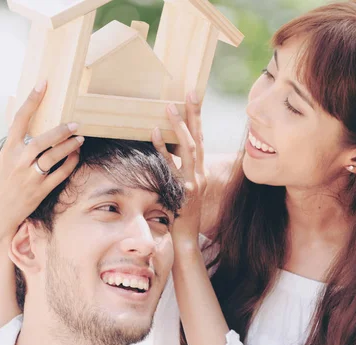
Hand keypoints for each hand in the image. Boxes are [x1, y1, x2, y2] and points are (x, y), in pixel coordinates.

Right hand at [0, 82, 83, 246]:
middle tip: (76, 123)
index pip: (19, 118)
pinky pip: (61, 173)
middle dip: (62, 130)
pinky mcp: (41, 190)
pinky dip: (71, 162)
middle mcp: (18, 161)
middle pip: (44, 139)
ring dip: (71, 146)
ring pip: (55, 156)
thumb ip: (13, 136)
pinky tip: (76, 155)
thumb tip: (11, 101)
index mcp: (8, 150)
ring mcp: (30, 176)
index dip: (32, 99)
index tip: (43, 83)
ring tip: (80, 138)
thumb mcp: (3, 159)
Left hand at [152, 91, 205, 246]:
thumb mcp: (184, 193)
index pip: (200, 140)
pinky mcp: (183, 190)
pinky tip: (154, 133)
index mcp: (201, 173)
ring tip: (170, 107)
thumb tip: (167, 155)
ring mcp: (193, 182)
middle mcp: (200, 174)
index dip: (198, 120)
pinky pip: (171, 165)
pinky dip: (163, 148)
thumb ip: (180, 174)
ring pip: (188, 148)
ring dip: (179, 126)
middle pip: (199, 138)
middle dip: (195, 114)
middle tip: (190, 92)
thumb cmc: (180, 216)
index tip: (194, 100)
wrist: (185, 240)